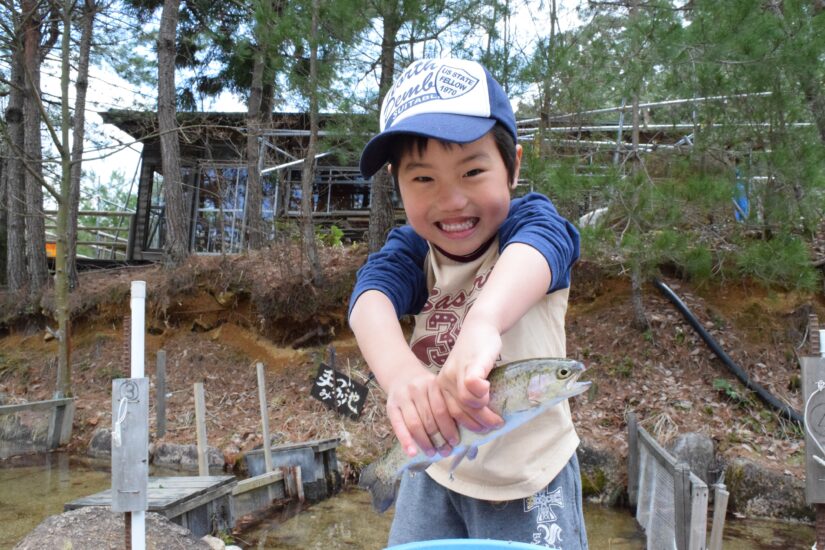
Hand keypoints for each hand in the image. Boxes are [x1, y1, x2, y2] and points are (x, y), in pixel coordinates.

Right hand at [384, 361, 460, 457]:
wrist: (401, 376)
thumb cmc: (424, 389)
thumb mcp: (436, 390)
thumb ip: (445, 405)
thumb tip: (459, 433)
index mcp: (432, 384)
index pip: (441, 410)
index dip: (449, 428)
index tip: (455, 442)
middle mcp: (416, 389)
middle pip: (429, 418)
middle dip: (439, 438)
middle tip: (446, 452)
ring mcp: (402, 397)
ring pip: (415, 424)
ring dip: (424, 442)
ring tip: (432, 453)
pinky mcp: (391, 406)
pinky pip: (398, 426)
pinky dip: (406, 441)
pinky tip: (412, 453)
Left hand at [436, 317, 503, 431]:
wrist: (480, 327)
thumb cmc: (474, 357)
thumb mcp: (465, 378)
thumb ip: (467, 397)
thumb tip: (478, 424)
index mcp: (441, 387)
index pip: (447, 415)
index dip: (461, 429)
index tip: (475, 435)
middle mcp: (445, 380)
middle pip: (458, 411)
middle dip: (476, 425)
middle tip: (493, 428)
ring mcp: (458, 371)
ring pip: (466, 401)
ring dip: (484, 413)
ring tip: (498, 419)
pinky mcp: (472, 362)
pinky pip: (473, 383)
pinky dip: (481, 393)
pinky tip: (490, 393)